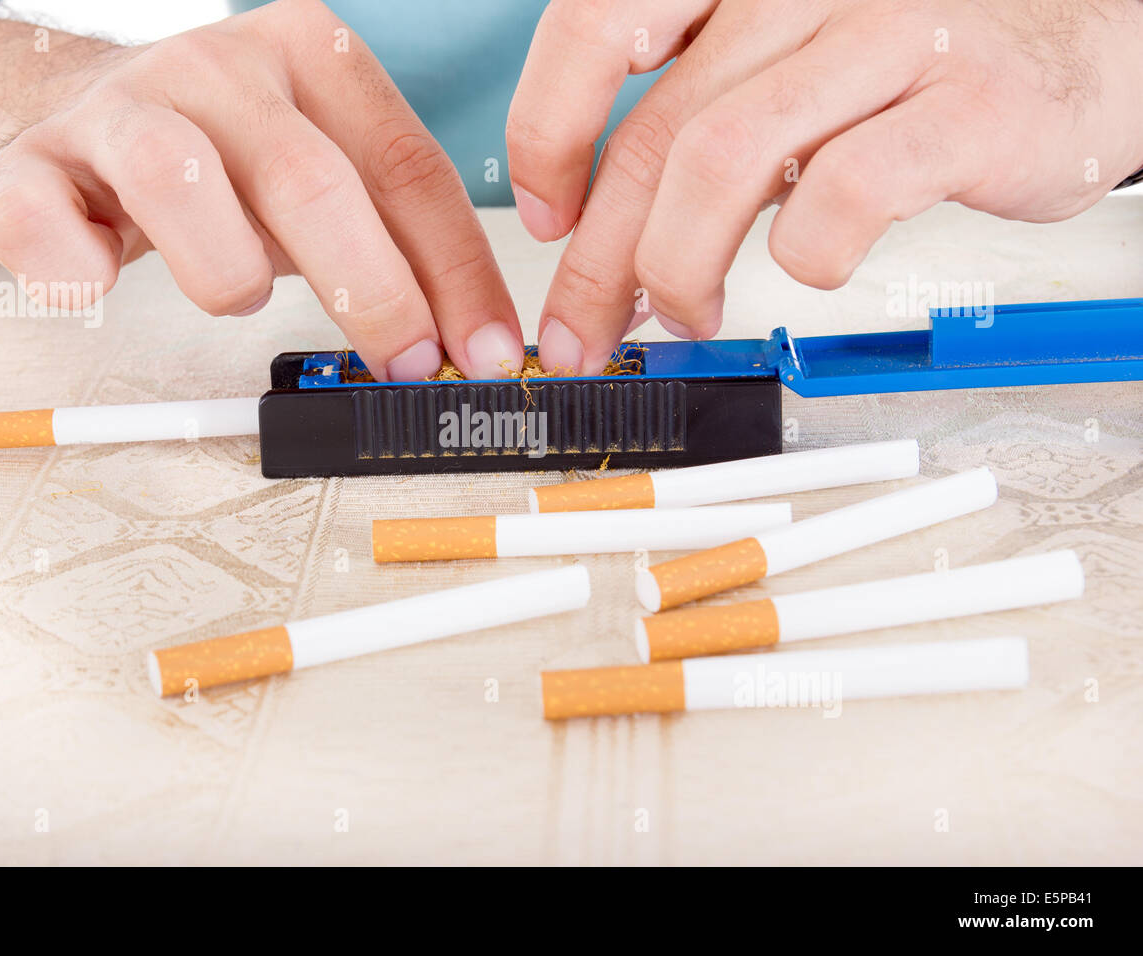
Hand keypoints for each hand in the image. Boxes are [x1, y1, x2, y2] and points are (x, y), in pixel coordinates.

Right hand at [0, 0, 522, 380]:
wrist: (76, 117)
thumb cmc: (230, 167)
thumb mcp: (329, 186)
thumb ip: (396, 246)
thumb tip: (469, 345)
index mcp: (315, 56)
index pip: (408, 167)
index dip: (455, 272)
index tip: (482, 354)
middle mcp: (221, 66)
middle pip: (310, 178)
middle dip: (373, 292)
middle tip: (403, 366)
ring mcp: (120, 106)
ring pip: (178, 181)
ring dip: (226, 275)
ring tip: (236, 295)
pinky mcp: (30, 159)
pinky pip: (39, 216)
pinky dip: (70, 269)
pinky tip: (95, 284)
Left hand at [508, 0, 1142, 373]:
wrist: (1083, 39)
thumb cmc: (915, 60)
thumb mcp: (785, 60)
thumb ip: (699, 122)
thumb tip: (603, 240)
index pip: (598, 23)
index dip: (550, 130)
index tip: (547, 215)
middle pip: (657, 132)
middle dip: (600, 259)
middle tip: (584, 329)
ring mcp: (888, 34)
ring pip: (723, 161)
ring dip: (678, 266)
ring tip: (685, 314)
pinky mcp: (964, 106)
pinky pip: (845, 192)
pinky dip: (806, 255)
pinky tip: (810, 266)